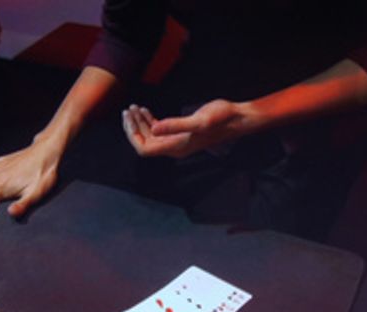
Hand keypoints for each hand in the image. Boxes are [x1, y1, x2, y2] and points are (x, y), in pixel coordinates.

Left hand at [122, 101, 252, 158]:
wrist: (237, 118)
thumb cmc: (221, 119)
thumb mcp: (198, 120)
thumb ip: (176, 125)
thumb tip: (155, 129)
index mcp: (176, 148)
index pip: (144, 149)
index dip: (133, 135)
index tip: (129, 117)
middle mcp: (175, 148)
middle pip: (145, 143)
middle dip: (134, 127)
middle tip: (128, 109)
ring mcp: (178, 141)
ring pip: (151, 137)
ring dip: (140, 123)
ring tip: (135, 107)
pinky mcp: (182, 133)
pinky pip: (160, 131)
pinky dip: (150, 121)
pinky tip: (146, 110)